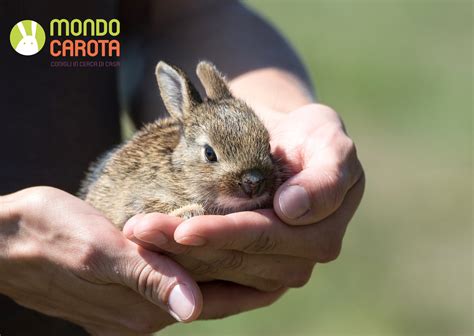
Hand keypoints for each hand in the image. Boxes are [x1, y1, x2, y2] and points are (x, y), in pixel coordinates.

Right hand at [0, 187, 284, 334]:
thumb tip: (193, 310)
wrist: (3, 241)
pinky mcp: (118, 293)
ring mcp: (128, 306)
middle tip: (285, 259)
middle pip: (209, 297)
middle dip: (246, 280)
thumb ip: (148, 279)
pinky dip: (195, 268)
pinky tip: (205, 253)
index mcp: (142, 309)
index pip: (215, 301)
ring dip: (222, 273)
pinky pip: (169, 283)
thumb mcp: (99, 252)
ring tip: (256, 252)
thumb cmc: (47, 236)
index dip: (253, 286)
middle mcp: (141, 315)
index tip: (288, 270)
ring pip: (192, 290)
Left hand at [124, 104, 363, 291]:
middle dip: (188, 246)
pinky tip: (152, 255)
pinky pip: (217, 278)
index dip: (226, 234)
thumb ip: (325, 177)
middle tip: (141, 231)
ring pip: (222, 270)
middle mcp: (303, 260)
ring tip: (137, 236)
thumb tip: (291, 209)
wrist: (294, 149)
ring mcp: (281, 270)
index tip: (186, 230)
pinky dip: (183, 268)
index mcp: (324, 231)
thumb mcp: (331, 145)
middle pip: (238, 258)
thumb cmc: (312, 140)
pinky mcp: (259, 274)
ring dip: (176, 257)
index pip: (267, 236)